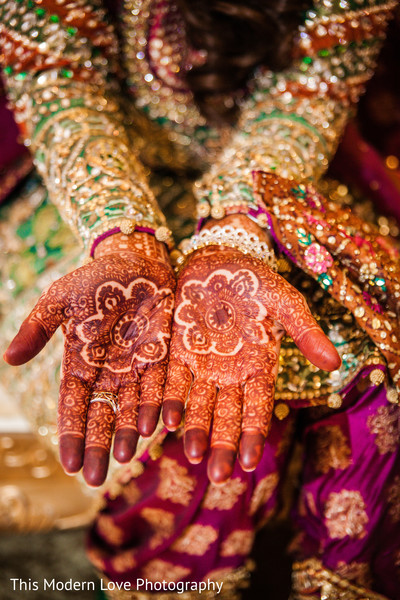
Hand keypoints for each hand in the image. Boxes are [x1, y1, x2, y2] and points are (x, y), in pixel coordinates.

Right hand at [4, 233, 174, 485]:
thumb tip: (9, 361)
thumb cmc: (95, 279)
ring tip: (126, 457)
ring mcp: (137, 367)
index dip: (71, 435)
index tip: (70, 464)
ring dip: (129, 433)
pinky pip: (162, 387)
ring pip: (132, 408)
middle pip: (103, 416)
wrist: (136, 261)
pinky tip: (158, 425)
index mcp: (80, 363)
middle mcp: (109, 372)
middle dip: (99, 447)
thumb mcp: (59, 300)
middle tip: (97, 480)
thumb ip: (37, 329)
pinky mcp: (164, 357)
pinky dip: (160, 406)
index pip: (73, 407)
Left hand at [162, 238, 339, 483]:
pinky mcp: (176, 352)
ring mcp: (201, 365)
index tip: (251, 463)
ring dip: (193, 429)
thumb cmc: (256, 281)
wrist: (218, 258)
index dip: (254, 435)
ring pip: (197, 405)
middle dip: (221, 444)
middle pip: (226, 416)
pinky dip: (167, 401)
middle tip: (217, 474)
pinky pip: (171, 381)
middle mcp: (229, 374)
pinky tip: (160, 421)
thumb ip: (305, 331)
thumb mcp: (285, 301)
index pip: (258, 409)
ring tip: (189, 452)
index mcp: (258, 366)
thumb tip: (335, 364)